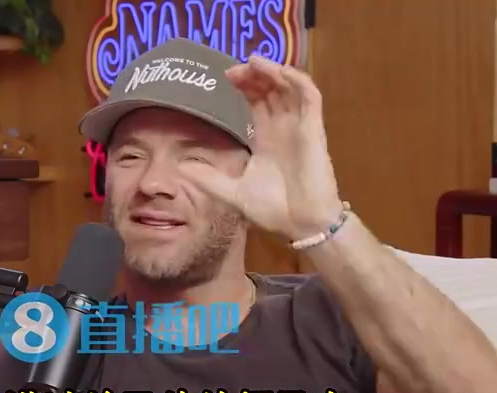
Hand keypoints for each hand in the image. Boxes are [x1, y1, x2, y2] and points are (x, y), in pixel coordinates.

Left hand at [179, 55, 343, 240]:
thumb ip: (209, 179)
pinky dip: (297, 80)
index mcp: (267, 140)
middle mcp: (283, 129)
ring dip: (273, 71)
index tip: (225, 77)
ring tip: (254, 62)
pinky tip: (280, 72)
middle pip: (271, 89)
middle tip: (235, 69)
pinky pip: (310, 97)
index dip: (245, 86)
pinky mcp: (314, 130)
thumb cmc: (273, 210)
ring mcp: (300, 127)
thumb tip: (182, 169)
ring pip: (290, 87)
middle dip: (255, 75)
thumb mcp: (232, 192)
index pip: (256, 103)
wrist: (300, 226)